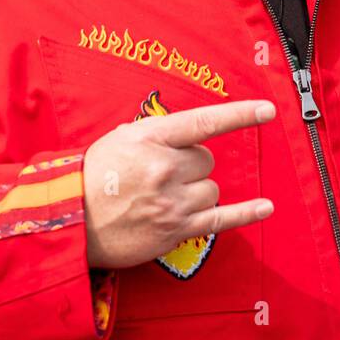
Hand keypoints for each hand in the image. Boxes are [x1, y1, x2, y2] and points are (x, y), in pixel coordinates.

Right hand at [82, 99, 275, 269]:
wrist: (72, 219)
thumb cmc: (95, 176)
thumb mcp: (121, 139)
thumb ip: (158, 134)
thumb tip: (189, 135)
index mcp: (151, 139)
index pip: (204, 122)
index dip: (240, 115)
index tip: (268, 110)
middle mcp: (165, 168)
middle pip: (206, 161)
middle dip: (191, 166)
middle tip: (161, 176)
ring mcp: (172, 201)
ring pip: (210, 189)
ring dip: (195, 192)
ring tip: (162, 198)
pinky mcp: (176, 229)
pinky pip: (222, 218)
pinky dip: (247, 213)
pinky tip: (265, 207)